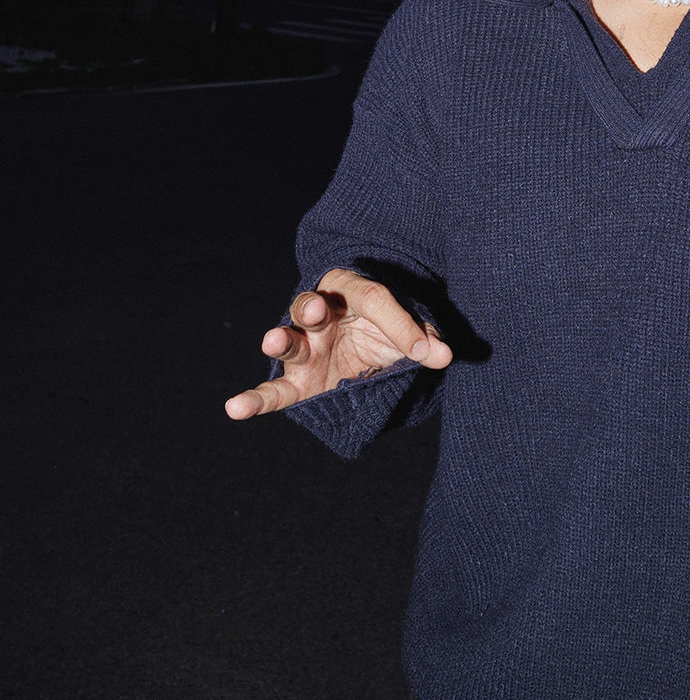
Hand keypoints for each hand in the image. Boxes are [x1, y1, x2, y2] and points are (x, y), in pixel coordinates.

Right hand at [224, 267, 451, 419]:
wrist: (368, 348)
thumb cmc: (386, 331)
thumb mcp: (411, 331)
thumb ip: (423, 338)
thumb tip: (444, 356)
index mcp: (352, 292)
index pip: (373, 300)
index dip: (400, 324)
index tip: (425, 351)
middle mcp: (321, 315)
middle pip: (312, 304)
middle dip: (312, 307)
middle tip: (316, 311)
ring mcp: (306, 347)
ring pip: (289, 339)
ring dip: (282, 339)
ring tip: (275, 340)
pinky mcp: (297, 381)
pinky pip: (273, 391)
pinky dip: (254, 400)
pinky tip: (235, 408)